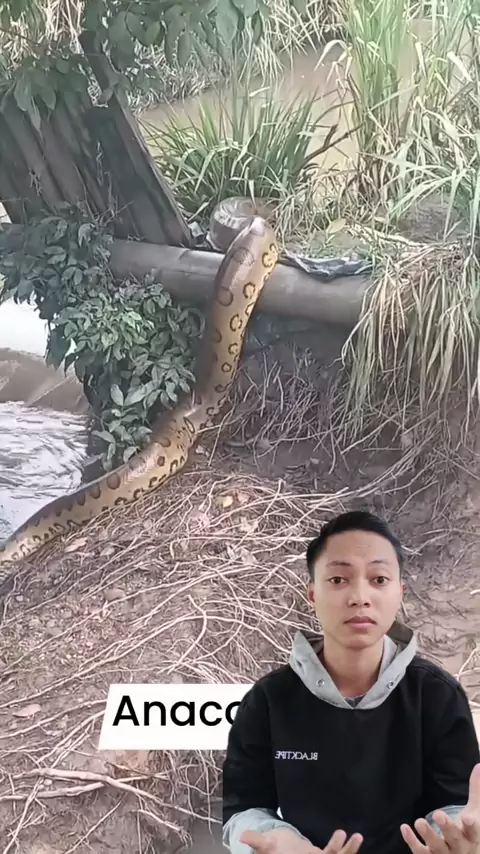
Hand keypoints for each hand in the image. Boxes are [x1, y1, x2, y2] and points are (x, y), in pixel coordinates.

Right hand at [239, 826, 362, 853]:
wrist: (280, 849)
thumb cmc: (273, 849)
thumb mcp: (265, 845)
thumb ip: (257, 841)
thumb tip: (242, 836)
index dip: (329, 853)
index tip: (333, 852)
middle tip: (353, 841)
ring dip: (349, 850)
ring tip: (356, 837)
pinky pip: (338, 853)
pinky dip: (345, 846)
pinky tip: (351, 836)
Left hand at [401, 763, 479, 853]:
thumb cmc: (468, 832)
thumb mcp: (475, 813)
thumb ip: (476, 791)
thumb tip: (479, 765)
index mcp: (472, 836)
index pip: (474, 831)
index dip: (471, 826)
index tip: (468, 818)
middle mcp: (460, 847)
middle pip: (455, 839)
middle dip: (447, 828)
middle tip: (438, 814)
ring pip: (437, 847)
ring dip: (428, 835)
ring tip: (419, 821)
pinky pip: (421, 852)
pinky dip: (412, 842)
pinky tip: (404, 828)